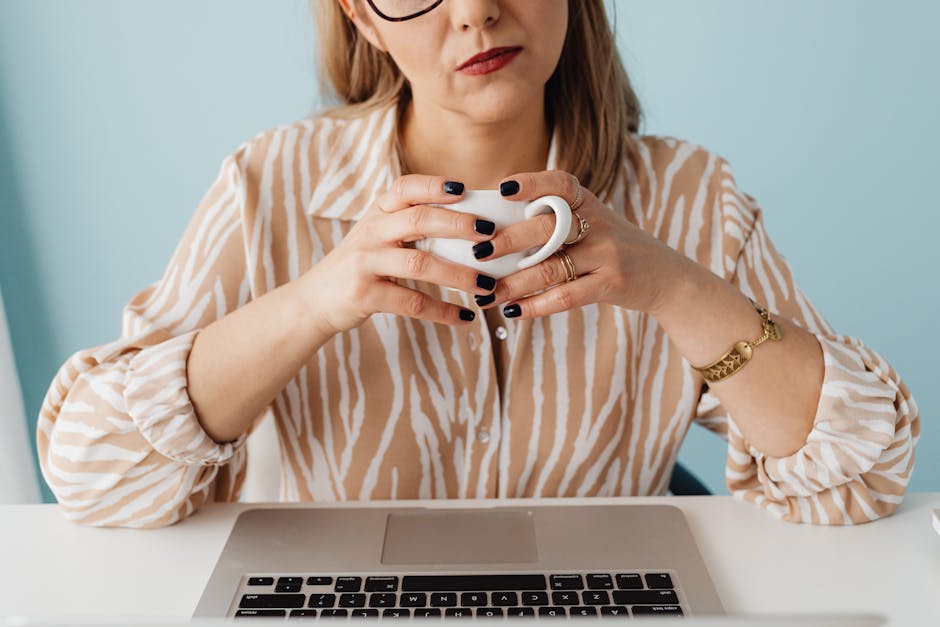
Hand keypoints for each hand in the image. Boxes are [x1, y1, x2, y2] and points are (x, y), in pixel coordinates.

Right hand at [297, 175, 499, 334]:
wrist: (314, 301)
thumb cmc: (360, 266)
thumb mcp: (377, 237)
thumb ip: (410, 226)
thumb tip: (471, 223)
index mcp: (377, 214)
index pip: (405, 188)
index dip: (434, 186)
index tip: (464, 189)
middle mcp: (370, 233)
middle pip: (418, 221)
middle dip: (458, 225)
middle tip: (490, 235)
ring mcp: (365, 263)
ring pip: (419, 264)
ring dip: (458, 275)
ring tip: (487, 285)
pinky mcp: (365, 295)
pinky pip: (411, 302)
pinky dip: (442, 311)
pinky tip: (464, 318)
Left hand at [476, 171, 693, 318]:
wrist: (665, 276)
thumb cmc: (611, 248)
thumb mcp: (591, 224)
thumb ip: (554, 221)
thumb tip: (493, 231)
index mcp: (588, 203)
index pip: (561, 183)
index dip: (532, 182)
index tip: (503, 189)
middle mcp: (598, 224)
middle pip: (548, 227)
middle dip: (509, 240)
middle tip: (478, 253)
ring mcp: (606, 254)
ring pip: (551, 267)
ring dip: (513, 283)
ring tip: (484, 295)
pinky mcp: (611, 284)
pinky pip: (566, 296)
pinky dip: (536, 306)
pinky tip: (513, 312)